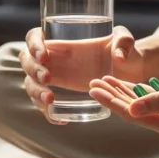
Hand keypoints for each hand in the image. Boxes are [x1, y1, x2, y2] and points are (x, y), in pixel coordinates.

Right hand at [20, 25, 143, 124]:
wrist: (131, 72)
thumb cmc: (124, 51)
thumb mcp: (126, 40)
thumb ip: (124, 43)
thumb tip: (118, 58)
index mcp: (63, 42)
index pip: (34, 37)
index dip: (33, 45)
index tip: (44, 56)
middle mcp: (54, 59)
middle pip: (27, 61)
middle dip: (33, 70)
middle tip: (48, 79)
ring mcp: (56, 78)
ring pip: (31, 84)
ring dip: (35, 92)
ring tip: (50, 100)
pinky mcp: (62, 95)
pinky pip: (44, 104)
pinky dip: (47, 113)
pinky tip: (60, 120)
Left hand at [88, 62, 158, 136]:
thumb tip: (131, 112)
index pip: (132, 114)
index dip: (111, 101)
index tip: (94, 88)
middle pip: (133, 111)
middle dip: (112, 97)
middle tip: (92, 82)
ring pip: (141, 104)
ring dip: (122, 92)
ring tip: (104, 80)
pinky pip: (152, 99)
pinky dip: (138, 91)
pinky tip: (127, 83)